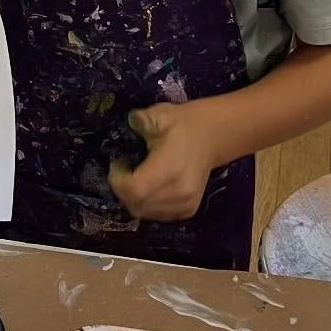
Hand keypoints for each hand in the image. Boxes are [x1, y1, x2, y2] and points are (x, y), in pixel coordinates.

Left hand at [108, 101, 217, 222]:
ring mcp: (186, 204)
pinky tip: (149, 187)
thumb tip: (129, 123)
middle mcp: (180, 192)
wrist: (212, 137)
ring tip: (136, 178)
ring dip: (133, 199)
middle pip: (137, 204)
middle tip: (124, 171)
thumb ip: (140, 120)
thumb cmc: (183, 124)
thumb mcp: (160, 115)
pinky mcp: (188, 211)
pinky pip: (157, 215)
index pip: (135, 189)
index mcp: (172, 168)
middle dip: (122, 190)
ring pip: (145, 213)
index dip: (118, 180)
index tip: (118, 163)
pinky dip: (147, 204)